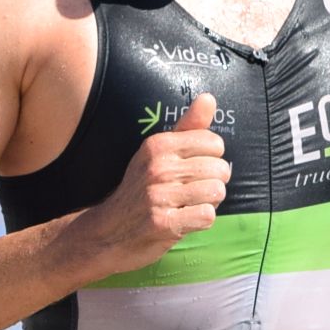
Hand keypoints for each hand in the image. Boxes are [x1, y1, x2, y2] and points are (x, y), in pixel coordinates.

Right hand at [78, 92, 228, 275]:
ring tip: (188, 206)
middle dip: (213, 183)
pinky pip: (207, 216)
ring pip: (217, 192)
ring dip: (208, 203)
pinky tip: (185, 220)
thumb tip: (209, 98)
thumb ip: (188, 126)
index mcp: (158, 145)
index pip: (215, 143)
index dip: (210, 160)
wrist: (109, 231)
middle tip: (189, 192)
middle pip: (220, 169)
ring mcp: (159, 195)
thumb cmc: (140, 190)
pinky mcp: (163, 222)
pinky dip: (201, 221)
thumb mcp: (158, 153)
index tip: (191, 170)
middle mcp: (158, 167)